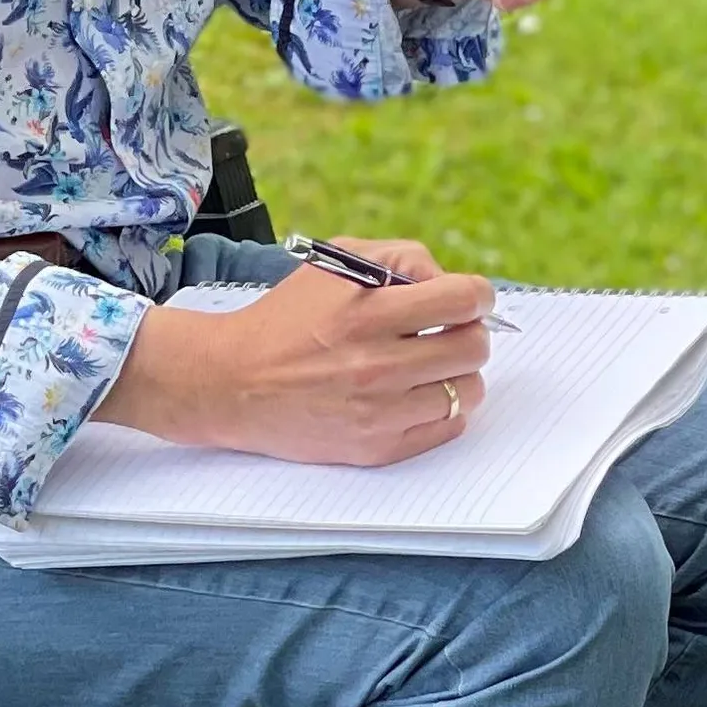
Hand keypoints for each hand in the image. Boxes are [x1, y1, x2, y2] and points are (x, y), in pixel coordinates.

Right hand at [99, 238, 492, 463]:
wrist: (231, 383)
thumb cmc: (287, 317)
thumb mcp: (337, 263)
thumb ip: (402, 258)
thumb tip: (449, 283)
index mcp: (367, 312)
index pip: (464, 300)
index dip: (476, 295)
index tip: (467, 300)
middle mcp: (376, 365)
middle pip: (474, 348)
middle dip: (468, 332)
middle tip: (447, 332)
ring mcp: (378, 413)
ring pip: (468, 391)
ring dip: (457, 373)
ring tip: (429, 365)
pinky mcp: (375, 449)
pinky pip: (448, 428)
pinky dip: (444, 409)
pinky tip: (417, 394)